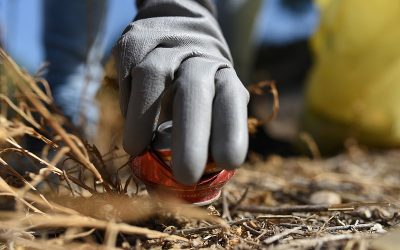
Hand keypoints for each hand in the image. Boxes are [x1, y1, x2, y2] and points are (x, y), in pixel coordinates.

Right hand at [114, 0, 248, 184]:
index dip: (230, 130)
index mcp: (223, 73)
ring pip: (152, 76)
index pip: (230, 99)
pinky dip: (126, 102)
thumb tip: (185, 186)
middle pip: (194, 90)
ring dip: (142, 117)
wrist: (179, 23)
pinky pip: (127, 73)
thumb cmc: (197, 79)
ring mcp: (164, 44)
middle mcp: (197, 55)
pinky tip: (130, 122)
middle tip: (185, 174)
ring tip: (136, 149)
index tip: (228, 163)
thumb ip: (205, 133)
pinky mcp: (134, 41)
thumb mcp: (212, 99)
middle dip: (190, 134)